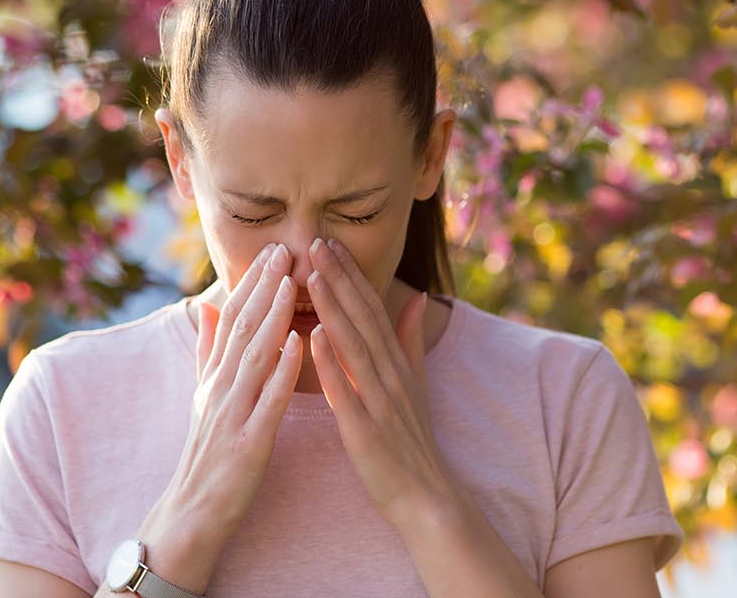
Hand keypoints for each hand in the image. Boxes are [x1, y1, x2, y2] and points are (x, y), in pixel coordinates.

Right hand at [136, 242, 301, 587]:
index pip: (231, 317)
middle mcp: (219, 387)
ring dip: (272, 317)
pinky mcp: (246, 443)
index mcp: (214, 376)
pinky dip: (280, 371)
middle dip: (263, 286)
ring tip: (292, 282)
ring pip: (252, 356)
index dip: (251, 281)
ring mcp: (231, 414)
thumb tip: (205, 307)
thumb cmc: (206, 455)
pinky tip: (296, 345)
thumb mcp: (203, 398)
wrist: (191, 515)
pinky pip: (265, 402)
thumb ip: (207, 352)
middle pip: (240, 327)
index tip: (274, 248)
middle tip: (285, 248)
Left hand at [305, 236, 458, 531]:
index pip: (371, 308)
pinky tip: (313, 337)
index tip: (330, 241)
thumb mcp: (417, 383)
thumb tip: (417, 298)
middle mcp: (389, 373)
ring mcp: (379, 399)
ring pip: (353, 345)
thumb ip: (410, 340)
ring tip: (311, 275)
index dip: (351, 274)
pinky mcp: (365, 428)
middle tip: (316, 241)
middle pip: (362, 317)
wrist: (425, 494)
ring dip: (333, 308)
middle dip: (339, 278)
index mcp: (395, 362)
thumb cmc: (412, 439)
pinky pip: (346, 391)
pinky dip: (331, 363)